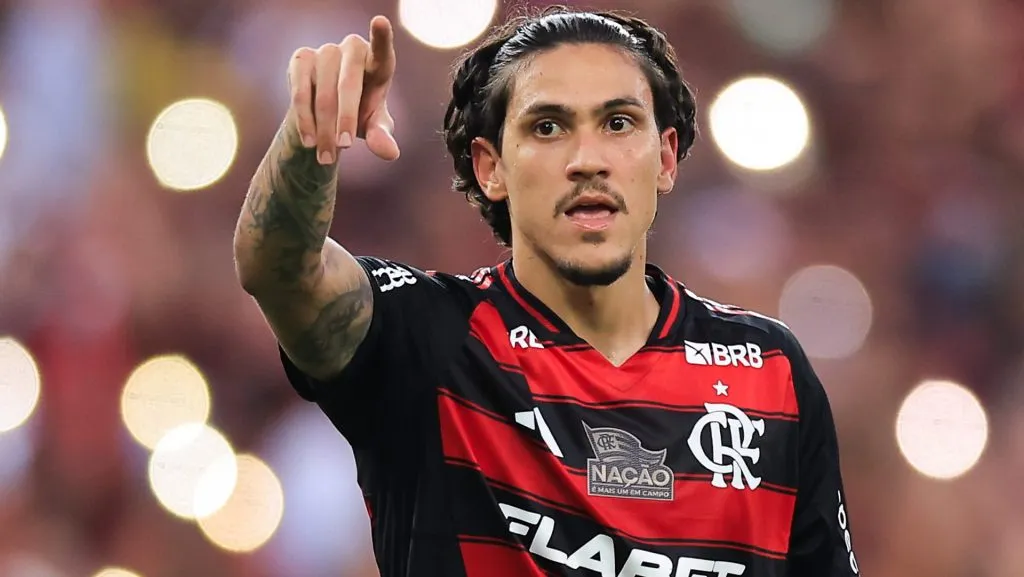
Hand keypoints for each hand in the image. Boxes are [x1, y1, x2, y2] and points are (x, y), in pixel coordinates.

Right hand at [286, 15, 398, 164]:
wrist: (325, 113)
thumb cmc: (359, 114)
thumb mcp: (373, 127)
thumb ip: (383, 136)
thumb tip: (391, 152)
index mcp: (378, 62)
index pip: (382, 49)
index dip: (380, 36)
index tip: (379, 22)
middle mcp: (352, 49)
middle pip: (349, 85)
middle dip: (346, 120)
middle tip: (344, 147)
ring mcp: (326, 51)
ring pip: (324, 94)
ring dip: (324, 129)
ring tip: (326, 156)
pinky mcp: (301, 58)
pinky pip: (301, 92)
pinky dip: (305, 120)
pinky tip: (310, 141)